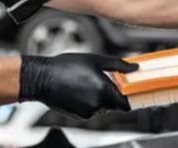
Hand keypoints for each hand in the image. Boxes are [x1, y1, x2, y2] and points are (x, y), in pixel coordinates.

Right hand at [18, 53, 137, 118]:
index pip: (126, 102)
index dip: (130, 97)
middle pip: (114, 104)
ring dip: (100, 98)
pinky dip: (89, 102)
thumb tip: (135, 67)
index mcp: (104, 90)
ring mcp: (88, 112)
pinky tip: (78, 90)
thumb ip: (118, 65)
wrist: (43, 78)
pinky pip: (91, 110)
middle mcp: (97, 104)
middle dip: (112, 94)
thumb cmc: (67, 66)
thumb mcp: (95, 60)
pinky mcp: (79, 117)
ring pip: (102, 107)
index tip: (131, 90)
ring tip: (85, 83)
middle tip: (102, 80)